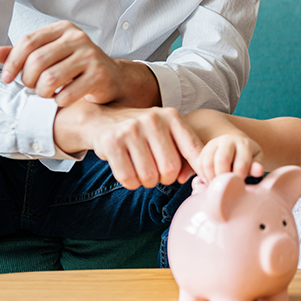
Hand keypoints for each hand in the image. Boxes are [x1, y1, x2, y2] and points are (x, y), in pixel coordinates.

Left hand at [0, 21, 145, 106]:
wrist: (112, 77)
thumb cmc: (77, 66)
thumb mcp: (51, 55)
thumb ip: (24, 53)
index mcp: (64, 29)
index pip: (28, 41)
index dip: (12, 62)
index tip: (6, 78)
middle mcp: (78, 38)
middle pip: (37, 61)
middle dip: (27, 80)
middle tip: (31, 88)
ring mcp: (91, 56)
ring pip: (50, 79)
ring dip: (42, 92)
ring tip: (46, 93)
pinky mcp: (99, 75)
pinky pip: (67, 94)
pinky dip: (59, 101)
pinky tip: (62, 99)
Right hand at [54, 102, 203, 189]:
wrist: (103, 119)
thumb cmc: (143, 133)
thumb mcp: (167, 134)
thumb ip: (184, 154)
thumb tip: (187, 178)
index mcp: (172, 116)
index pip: (194, 149)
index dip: (198, 169)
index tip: (198, 179)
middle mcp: (153, 119)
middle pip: (170, 168)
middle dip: (165, 178)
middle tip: (158, 173)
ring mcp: (131, 129)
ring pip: (149, 176)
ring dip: (147, 182)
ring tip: (143, 172)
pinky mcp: (112, 142)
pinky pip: (128, 178)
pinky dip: (131, 183)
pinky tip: (130, 173)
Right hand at [195, 134, 264, 180]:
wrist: (234, 144)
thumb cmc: (247, 156)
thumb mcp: (255, 160)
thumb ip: (256, 166)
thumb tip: (259, 171)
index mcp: (244, 144)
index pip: (241, 164)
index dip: (239, 178)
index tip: (239, 185)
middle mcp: (228, 140)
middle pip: (222, 160)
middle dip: (224, 177)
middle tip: (226, 185)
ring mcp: (214, 143)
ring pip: (207, 162)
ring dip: (212, 177)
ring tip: (219, 183)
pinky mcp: (204, 149)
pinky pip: (199, 163)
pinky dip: (203, 175)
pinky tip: (211, 179)